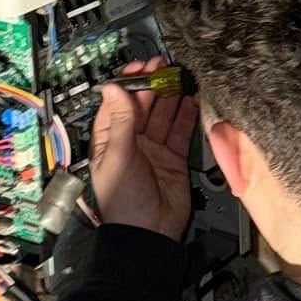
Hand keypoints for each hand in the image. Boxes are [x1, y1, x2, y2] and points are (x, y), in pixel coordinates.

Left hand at [88, 58, 199, 241]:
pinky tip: (190, 100)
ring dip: (171, 97)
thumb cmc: (123, 202)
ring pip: (163, 116)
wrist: (148, 233)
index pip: (118, 104)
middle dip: (152, 85)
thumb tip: (113, 88)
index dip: (128, 84)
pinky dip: (186, 116)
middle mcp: (132, 143)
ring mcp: (154, 150)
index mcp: (110, 141)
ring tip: (179, 78)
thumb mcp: (118, 156)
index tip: (139, 67)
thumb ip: (121, 121)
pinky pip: (180, 132)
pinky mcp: (174, 159)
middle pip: (143, 106)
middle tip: (163, 67)